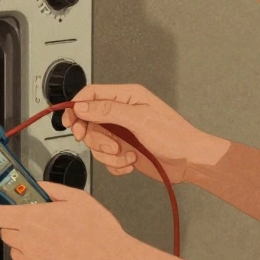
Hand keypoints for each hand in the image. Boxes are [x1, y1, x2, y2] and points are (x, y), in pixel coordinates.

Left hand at [0, 183, 133, 259]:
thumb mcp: (78, 198)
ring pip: (17, 251)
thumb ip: (50, 189)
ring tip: (53, 242)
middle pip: (5, 232)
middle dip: (17, 226)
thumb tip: (35, 186)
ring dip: (27, 245)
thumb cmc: (100, 232)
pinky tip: (57, 256)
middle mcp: (29, 241)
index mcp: (34, 219)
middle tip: (38, 224)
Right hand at [61, 84, 229, 182]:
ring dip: (108, 154)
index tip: (71, 123)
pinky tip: (130, 162)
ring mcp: (121, 132)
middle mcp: (121, 113)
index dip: (76, 107)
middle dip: (95, 138)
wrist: (189, 160)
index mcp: (126, 97)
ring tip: (126, 155)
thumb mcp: (139, 119)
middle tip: (108, 145)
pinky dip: (115, 164)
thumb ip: (108, 111)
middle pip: (89, 121)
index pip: (91, 95)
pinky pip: (105, 158)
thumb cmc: (174, 136)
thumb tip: (82, 106)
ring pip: (95, 143)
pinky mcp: (123, 150)